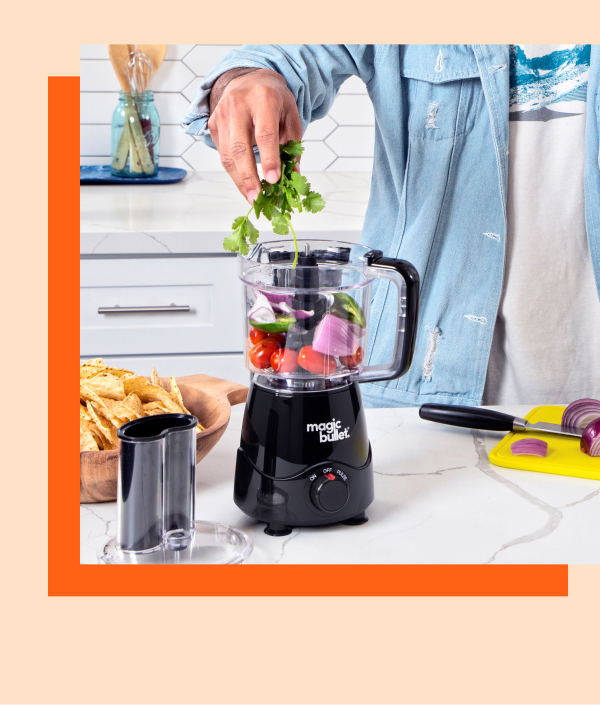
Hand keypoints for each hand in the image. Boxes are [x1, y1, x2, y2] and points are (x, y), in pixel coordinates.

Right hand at [207, 68, 302, 203]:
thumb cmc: (273, 100)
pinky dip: (234, 172)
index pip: (265, 134)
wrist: (249, 79)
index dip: (269, 159)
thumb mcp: (291, 116)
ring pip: (228, 155)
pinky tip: (244, 183)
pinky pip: (222, 154)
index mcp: (263, 98)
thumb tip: (293, 174)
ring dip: (240, 180)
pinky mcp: (213, 124)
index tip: (273, 180)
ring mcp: (222, 114)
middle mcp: (238, 104)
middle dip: (249, 177)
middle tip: (257, 198)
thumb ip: (293, 145)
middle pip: (240, 148)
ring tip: (251, 197)